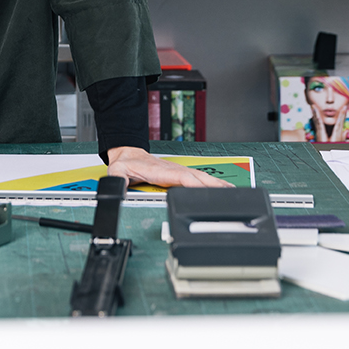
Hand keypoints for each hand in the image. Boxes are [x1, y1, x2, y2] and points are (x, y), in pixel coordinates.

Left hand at [105, 147, 227, 187]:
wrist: (128, 153)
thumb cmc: (125, 163)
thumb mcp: (117, 172)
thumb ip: (117, 181)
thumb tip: (116, 189)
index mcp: (161, 171)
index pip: (183, 178)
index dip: (197, 184)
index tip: (209, 191)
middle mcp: (173, 169)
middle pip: (198, 178)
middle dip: (214, 186)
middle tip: (231, 195)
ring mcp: (179, 170)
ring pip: (201, 177)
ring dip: (217, 184)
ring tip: (233, 193)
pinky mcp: (181, 173)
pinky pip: (199, 178)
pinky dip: (212, 183)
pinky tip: (221, 188)